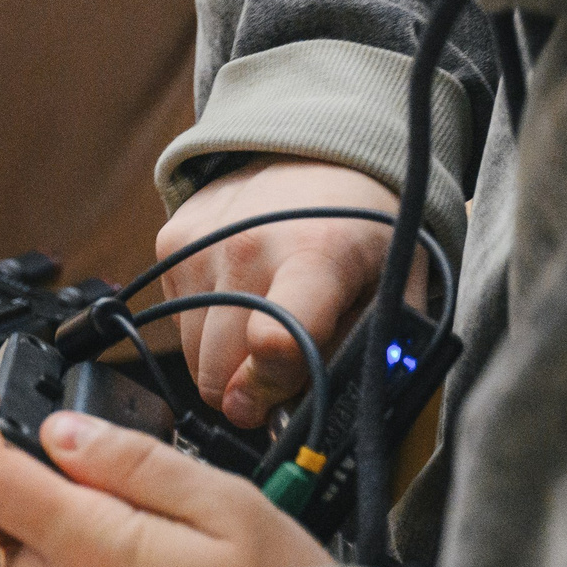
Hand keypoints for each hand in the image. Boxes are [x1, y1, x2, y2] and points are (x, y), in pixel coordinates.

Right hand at [157, 157, 412, 426]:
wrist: (316, 154)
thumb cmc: (364, 230)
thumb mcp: (395, 286)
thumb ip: (373, 352)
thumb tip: (329, 412)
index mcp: (316, 255)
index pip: (273, 345)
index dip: (272, 392)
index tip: (279, 404)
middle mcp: (246, 245)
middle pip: (221, 369)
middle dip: (249, 390)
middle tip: (281, 371)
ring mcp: (200, 243)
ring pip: (192, 357)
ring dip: (226, 361)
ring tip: (264, 325)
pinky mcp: (171, 242)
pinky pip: (178, 323)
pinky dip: (207, 328)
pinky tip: (242, 297)